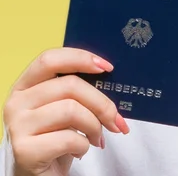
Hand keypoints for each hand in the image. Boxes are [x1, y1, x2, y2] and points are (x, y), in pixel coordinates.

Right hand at [3, 47, 129, 175]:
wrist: (40, 174)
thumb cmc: (56, 134)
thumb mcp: (64, 105)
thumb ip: (78, 88)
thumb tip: (112, 77)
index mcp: (26, 84)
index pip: (50, 59)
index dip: (81, 58)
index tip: (107, 67)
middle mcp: (16, 102)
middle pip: (70, 85)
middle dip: (101, 102)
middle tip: (115, 119)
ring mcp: (17, 126)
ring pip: (71, 110)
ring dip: (95, 125)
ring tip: (97, 136)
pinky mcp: (24, 150)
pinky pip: (68, 138)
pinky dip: (84, 144)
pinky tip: (81, 150)